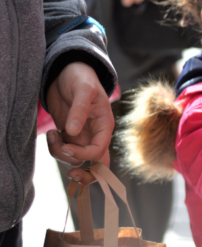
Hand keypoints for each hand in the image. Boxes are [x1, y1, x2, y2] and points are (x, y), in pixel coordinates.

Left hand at [46, 62, 114, 183]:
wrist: (66, 72)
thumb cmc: (81, 77)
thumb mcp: (83, 90)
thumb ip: (80, 110)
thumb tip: (72, 132)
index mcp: (105, 125)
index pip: (100, 150)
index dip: (83, 154)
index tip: (66, 146)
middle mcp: (96, 134)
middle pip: (97, 164)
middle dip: (86, 174)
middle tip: (71, 174)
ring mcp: (82, 136)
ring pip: (76, 159)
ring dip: (61, 154)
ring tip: (52, 135)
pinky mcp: (69, 135)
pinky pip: (64, 151)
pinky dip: (55, 148)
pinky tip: (52, 133)